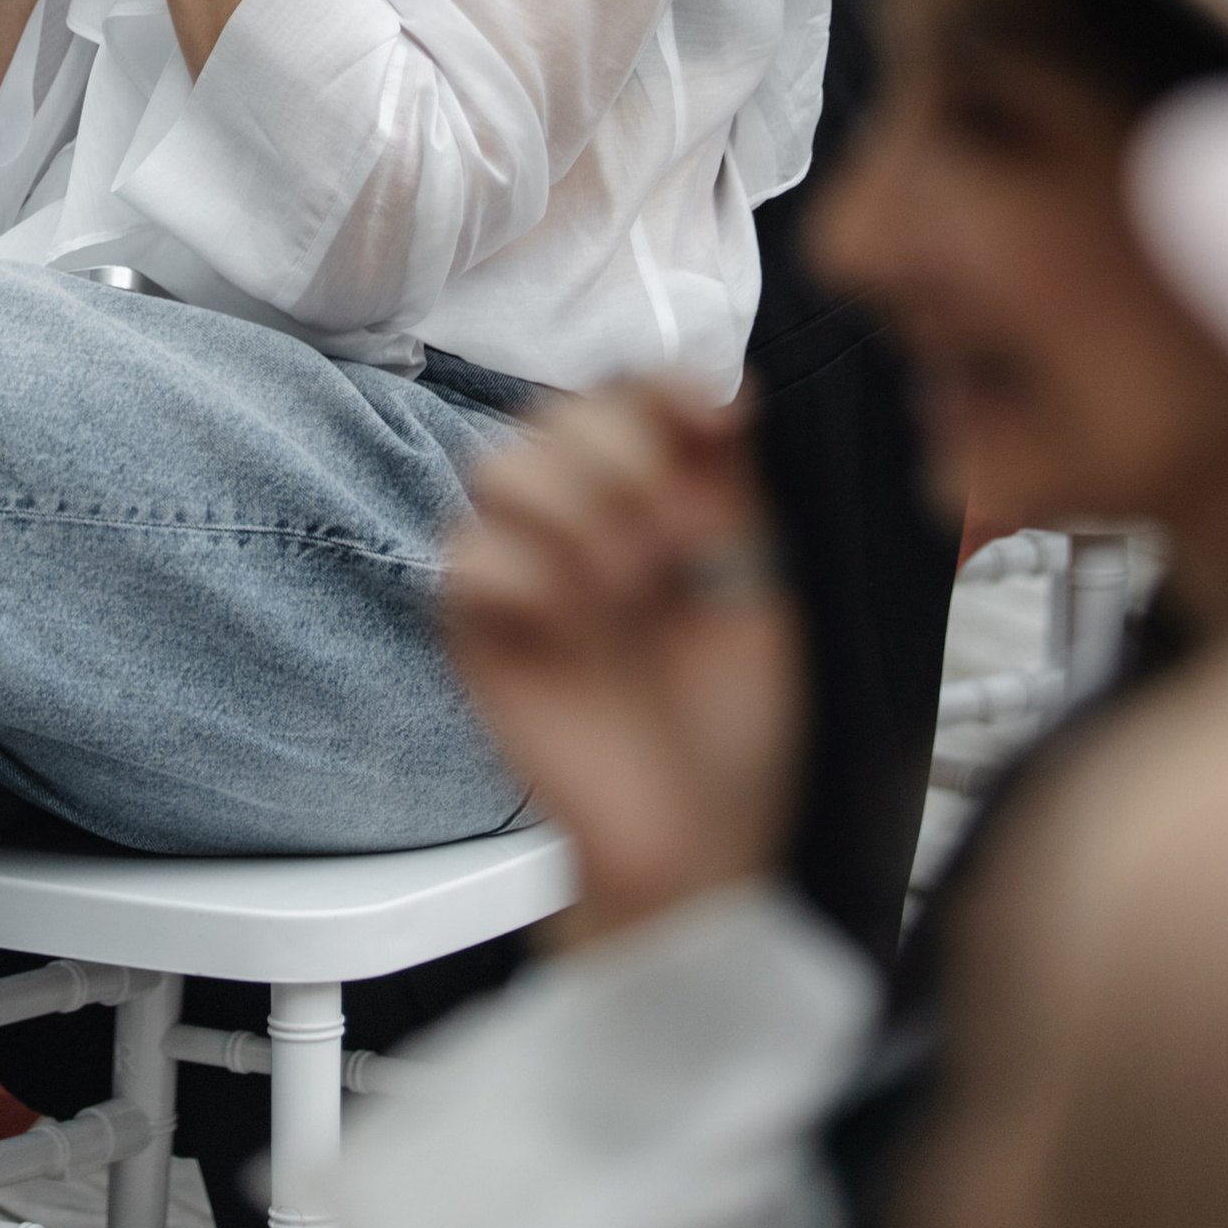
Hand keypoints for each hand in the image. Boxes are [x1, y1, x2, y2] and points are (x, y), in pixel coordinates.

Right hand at [444, 385, 800, 941]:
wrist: (699, 839)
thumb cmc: (733, 728)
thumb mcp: (761, 586)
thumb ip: (734, 486)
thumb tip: (727, 388)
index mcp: (646, 501)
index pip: (622, 392)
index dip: (660, 387)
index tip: (714, 422)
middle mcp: (576, 522)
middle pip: (557, 410)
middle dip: (626, 457)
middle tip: (676, 543)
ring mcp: (522, 571)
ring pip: (500, 463)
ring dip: (573, 506)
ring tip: (627, 583)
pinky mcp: (476, 629)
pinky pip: (466, 553)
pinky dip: (526, 572)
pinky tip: (574, 621)